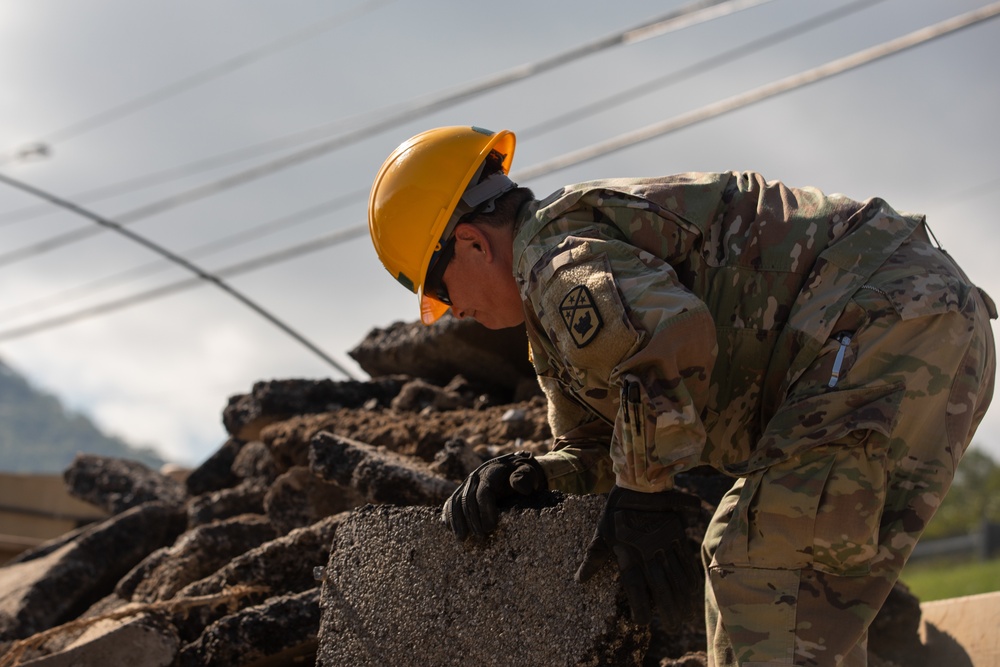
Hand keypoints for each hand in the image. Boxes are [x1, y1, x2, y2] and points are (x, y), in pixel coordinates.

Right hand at [442, 452, 544, 540]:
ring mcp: (467, 483)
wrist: (516, 467)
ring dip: (456, 521)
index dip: (485, 510)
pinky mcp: (463, 490)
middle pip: (467, 499)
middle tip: (480, 538)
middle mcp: (476, 476)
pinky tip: (449, 528)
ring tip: (461, 539)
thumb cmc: (525, 474)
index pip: (484, 492)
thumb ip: (525, 477)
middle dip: (472, 520)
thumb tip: (518, 486)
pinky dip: (448, 515)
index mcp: (492, 472)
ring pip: (455, 501)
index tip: (491, 527)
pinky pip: (451, 502)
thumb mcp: (530, 472)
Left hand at [575, 486, 700, 627]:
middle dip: (668, 609)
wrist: (639, 483)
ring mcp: (664, 543)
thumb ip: (594, 558)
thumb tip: (580, 580)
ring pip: (676, 576)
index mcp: (627, 551)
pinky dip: (690, 578)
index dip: (639, 606)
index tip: (642, 622)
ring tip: (684, 615)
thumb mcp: (601, 532)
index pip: (633, 586)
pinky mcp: (676, 535)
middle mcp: (647, 550)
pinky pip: (685, 561)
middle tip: (672, 627)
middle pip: (661, 586)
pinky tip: (692, 591)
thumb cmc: (616, 510)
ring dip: (682, 598)